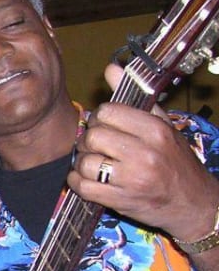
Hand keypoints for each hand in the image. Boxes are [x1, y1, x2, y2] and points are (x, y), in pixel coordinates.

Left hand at [68, 64, 218, 241]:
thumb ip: (134, 97)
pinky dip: (77, 182)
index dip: (100, 118)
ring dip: (82, 163)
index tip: (106, 126)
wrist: (193, 203)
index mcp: (155, 130)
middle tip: (97, 147)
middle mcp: (144, 153)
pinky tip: (87, 180)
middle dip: (88, 141)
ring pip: (84, 162)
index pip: (108, 113)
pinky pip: (82, 187)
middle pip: (92, 137)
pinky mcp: (120, 200)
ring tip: (94, 164)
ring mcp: (132, 179)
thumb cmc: (175, 161)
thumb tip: (111, 68)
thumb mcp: (163, 125)